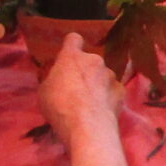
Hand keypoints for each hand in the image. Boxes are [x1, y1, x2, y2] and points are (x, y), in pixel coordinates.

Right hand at [38, 35, 126, 165]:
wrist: (87, 126)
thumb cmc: (59, 106)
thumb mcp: (44, 92)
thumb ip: (52, 78)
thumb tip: (57, 77)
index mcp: (72, 57)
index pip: (73, 39)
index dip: (70, 46)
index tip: (68, 56)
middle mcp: (94, 60)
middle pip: (89, 60)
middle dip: (84, 71)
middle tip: (76, 89)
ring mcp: (110, 75)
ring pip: (103, 75)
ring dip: (98, 84)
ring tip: (90, 103)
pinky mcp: (121, 90)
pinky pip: (113, 90)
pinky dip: (108, 97)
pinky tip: (102, 110)